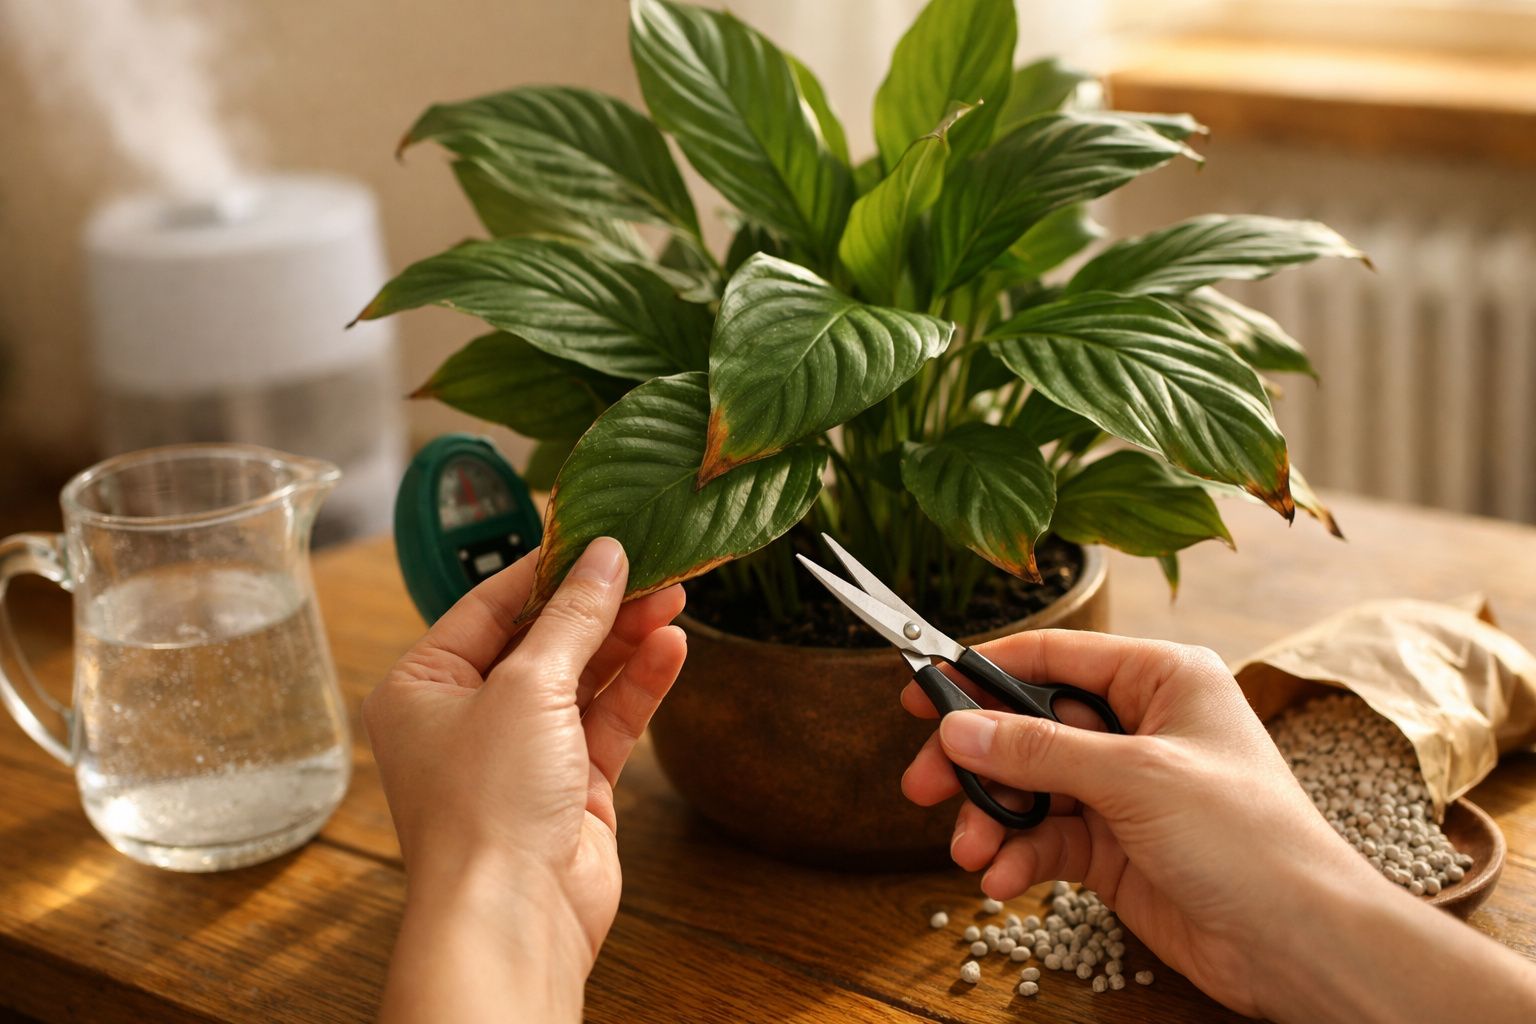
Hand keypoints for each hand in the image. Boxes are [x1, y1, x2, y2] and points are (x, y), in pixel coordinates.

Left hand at [365, 538, 685, 1022]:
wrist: (513, 917)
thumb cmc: (487, 804)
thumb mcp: (528, 687)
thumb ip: (573, 618)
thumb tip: (605, 556)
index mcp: (424, 686)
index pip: (490, 606)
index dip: (549, 569)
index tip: (600, 535)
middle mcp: (469, 717)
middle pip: (543, 639)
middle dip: (600, 605)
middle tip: (655, 566)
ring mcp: (522, 753)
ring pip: (583, 678)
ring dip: (626, 640)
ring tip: (676, 598)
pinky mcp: (571, 785)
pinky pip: (608, 720)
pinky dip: (638, 685)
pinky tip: (671, 649)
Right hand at [899, 629, 1379, 1016]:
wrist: (1300, 944)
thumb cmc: (1250, 840)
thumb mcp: (1136, 779)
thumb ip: (1040, 750)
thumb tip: (959, 728)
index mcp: (1161, 678)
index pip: (1052, 657)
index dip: (981, 671)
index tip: (920, 688)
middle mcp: (1139, 726)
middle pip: (1029, 725)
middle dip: (977, 761)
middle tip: (922, 785)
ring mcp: (1124, 789)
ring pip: (1030, 788)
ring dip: (993, 818)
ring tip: (970, 850)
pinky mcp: (1115, 846)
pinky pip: (1047, 840)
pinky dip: (1019, 857)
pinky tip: (1003, 879)